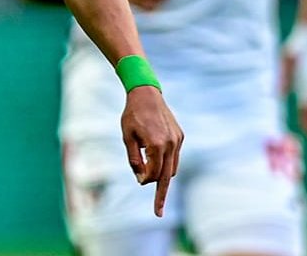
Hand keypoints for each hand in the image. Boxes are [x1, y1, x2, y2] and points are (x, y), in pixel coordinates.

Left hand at [120, 85, 183, 216]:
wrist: (146, 93)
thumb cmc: (132, 115)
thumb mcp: (127, 138)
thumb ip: (134, 159)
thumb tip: (142, 179)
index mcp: (156, 144)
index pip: (153, 174)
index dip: (144, 180)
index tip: (138, 179)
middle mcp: (170, 144)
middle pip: (166, 177)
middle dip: (161, 195)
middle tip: (158, 213)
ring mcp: (177, 140)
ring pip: (173, 168)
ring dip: (163, 177)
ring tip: (152, 181)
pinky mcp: (180, 136)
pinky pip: (175, 157)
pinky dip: (167, 164)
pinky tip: (158, 163)